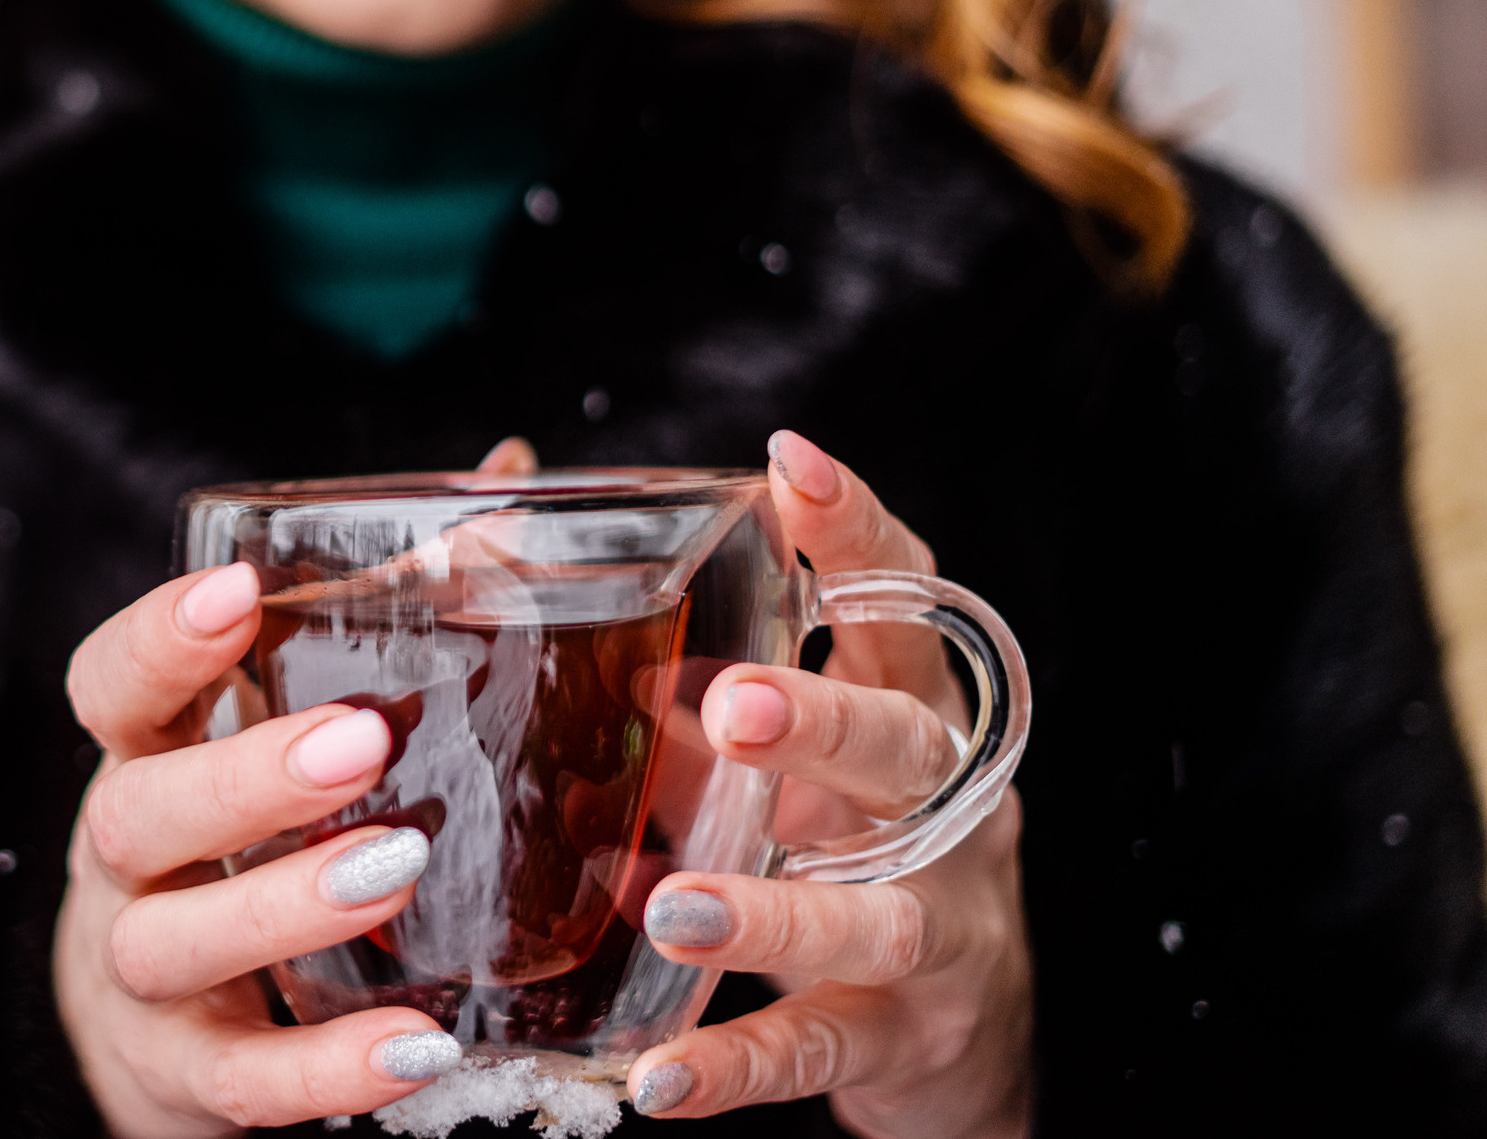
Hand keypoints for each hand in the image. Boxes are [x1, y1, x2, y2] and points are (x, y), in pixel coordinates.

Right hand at [53, 569, 453, 1135]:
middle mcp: (123, 860)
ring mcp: (142, 975)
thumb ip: (385, 605)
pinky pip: (242, 1082)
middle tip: (362, 740)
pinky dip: (325, 1071)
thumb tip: (510, 471)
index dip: (158, 638)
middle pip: (137, 812)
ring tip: (396, 872)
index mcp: (146, 756)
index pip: (110, 686)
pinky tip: (419, 1049)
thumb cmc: (247, 836)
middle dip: (242, 775)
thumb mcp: (283, 728)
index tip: (238, 590)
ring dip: (281, 906)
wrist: (162, 1034)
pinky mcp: (184, 1078)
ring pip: (174, 942)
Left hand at [625, 430, 1032, 1136]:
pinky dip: (742, 1066)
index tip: (790, 467)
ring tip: (670, 910)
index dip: (859, 534)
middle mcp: (948, 813)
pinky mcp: (910, 1039)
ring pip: (876, 914)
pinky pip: (824, 1048)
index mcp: (916, 718)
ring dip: (773, 909)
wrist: (963, 1041)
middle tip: (733, 705)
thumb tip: (581, 618)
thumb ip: (707, 702)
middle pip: (907, 749)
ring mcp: (942, 931)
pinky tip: (661, 1080)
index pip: (905, 605)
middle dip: (825, 720)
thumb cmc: (850, 856)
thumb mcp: (796, 769)